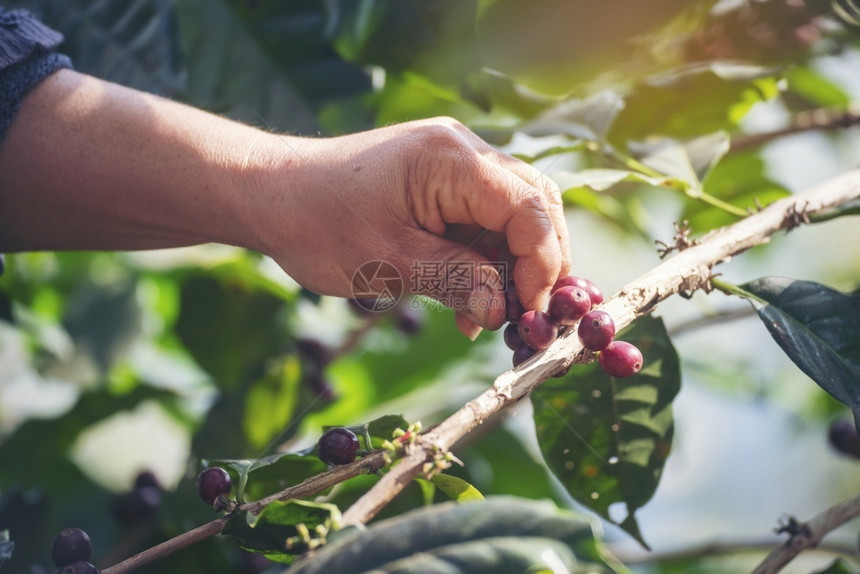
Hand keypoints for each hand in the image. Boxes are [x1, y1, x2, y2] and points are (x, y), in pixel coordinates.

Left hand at [254, 117, 570, 337]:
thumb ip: (456, 281)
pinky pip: (482, 218)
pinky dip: (485, 259)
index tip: (530, 314)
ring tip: (491, 316)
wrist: (271, 194)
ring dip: (511, 266)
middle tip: (526, 316)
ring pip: (513, 214)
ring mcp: (452, 162)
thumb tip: (506, 310)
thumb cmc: (318, 224)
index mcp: (451, 161)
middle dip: (538, 264)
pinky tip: (469, 301)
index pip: (530, 210)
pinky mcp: (441, 179)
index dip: (542, 266)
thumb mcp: (388, 263)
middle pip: (534, 205)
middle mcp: (462, 150)